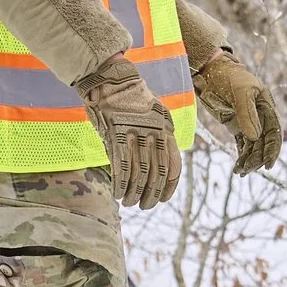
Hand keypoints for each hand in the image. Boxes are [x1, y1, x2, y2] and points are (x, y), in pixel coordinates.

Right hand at [74, 53, 182, 208]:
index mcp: (167, 131)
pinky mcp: (116, 136)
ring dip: (134, 193)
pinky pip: (121, 168)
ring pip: (139, 175)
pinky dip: (120, 184)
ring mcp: (135, 136)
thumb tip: (164, 162)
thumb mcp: (157, 116)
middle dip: (151, 195)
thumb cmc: (133, 100)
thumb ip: (162, 138)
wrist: (112, 80)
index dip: (169, 187)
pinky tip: (118, 194)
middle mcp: (154, 135)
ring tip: (130, 203)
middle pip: (157, 175)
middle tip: (144, 206)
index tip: (163, 199)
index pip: (173, 167)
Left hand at [193, 47, 282, 175]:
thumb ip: (247, 114)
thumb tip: (254, 137)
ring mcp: (248, 122)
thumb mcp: (240, 92)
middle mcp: (260, 116)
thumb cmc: (228, 76)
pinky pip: (242, 144)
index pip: (274, 132)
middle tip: (247, 170)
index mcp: (267, 107)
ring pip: (253, 146)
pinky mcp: (236, 125)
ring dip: (249, 160)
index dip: (273, 149)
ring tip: (240, 172)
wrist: (210, 71)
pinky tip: (238, 167)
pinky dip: (241, 156)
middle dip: (258, 158)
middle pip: (264, 143)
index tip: (269, 165)